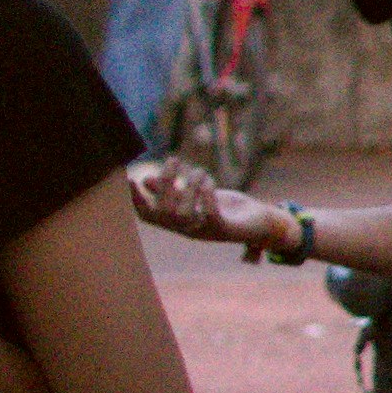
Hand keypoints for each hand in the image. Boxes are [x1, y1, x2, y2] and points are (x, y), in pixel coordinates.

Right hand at [129, 162, 273, 252]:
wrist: (263, 224)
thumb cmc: (227, 209)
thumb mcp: (197, 197)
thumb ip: (173, 190)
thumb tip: (146, 180)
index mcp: (177, 222)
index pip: (148, 216)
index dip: (135, 200)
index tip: (128, 179)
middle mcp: (187, 230)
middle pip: (164, 212)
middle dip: (166, 184)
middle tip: (174, 160)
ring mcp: (205, 232)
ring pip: (184, 213)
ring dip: (190, 186)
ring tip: (200, 171)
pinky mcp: (225, 230)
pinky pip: (209, 215)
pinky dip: (206, 195)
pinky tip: (208, 182)